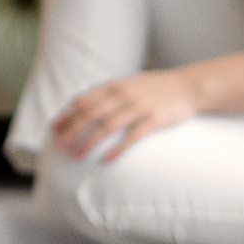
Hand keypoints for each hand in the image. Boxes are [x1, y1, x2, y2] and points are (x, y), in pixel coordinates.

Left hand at [50, 70, 199, 162]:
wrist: (189, 86)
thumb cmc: (156, 88)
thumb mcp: (129, 83)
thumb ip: (108, 93)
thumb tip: (83, 105)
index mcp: (115, 85)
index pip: (84, 100)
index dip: (67, 114)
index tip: (53, 128)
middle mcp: (124, 94)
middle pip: (90, 114)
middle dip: (71, 130)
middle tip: (58, 145)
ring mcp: (139, 107)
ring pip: (107, 126)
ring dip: (88, 142)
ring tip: (75, 155)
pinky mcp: (154, 120)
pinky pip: (132, 137)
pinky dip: (118, 149)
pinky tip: (106, 160)